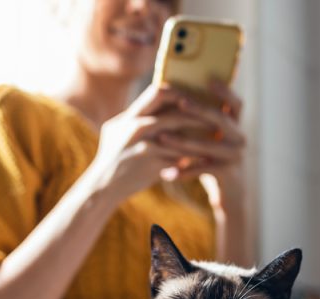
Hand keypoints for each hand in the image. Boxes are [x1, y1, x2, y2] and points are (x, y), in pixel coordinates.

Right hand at [85, 84, 217, 205]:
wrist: (103, 186)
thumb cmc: (111, 158)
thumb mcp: (116, 132)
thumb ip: (134, 118)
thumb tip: (154, 106)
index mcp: (129, 116)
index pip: (158, 91)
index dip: (179, 91)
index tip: (194, 96)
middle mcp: (136, 127)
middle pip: (172, 109)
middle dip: (196, 110)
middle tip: (213, 113)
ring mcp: (144, 145)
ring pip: (179, 131)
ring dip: (199, 130)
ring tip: (215, 131)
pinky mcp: (152, 163)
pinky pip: (179, 155)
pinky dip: (193, 154)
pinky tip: (206, 155)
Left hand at [157, 80, 246, 214]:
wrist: (230, 196)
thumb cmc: (213, 162)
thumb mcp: (211, 141)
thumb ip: (202, 124)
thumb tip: (176, 98)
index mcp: (235, 127)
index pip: (235, 103)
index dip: (225, 91)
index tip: (209, 79)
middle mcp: (239, 138)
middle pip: (221, 119)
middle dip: (199, 109)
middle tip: (180, 102)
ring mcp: (235, 156)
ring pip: (207, 146)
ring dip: (182, 142)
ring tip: (161, 138)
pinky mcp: (228, 173)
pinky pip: (202, 169)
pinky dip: (183, 171)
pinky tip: (166, 173)